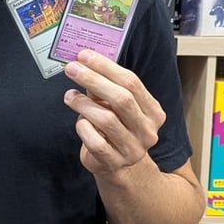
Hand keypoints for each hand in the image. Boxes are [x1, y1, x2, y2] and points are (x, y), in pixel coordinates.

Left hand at [62, 48, 164, 176]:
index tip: (84, 56)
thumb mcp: (115, 107)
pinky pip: (95, 141)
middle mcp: (147, 131)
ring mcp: (132, 149)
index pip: (132, 82)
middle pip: (121, 98)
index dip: (106, 67)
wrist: (117, 167)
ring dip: (83, 104)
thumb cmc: (115, 130)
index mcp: (153, 112)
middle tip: (72, 69)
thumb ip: (105, 88)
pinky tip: (79, 121)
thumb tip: (85, 63)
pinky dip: (83, 127)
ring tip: (69, 96)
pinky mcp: (114, 162)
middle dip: (93, 80)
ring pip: (106, 119)